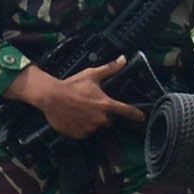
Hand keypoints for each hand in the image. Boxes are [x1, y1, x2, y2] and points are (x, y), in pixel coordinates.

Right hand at [12, 60, 141, 140]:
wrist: (50, 96)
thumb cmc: (72, 85)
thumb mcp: (91, 75)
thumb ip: (110, 69)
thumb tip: (124, 59)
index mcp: (106, 105)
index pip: (127, 111)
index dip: (136, 115)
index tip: (142, 118)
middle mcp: (100, 119)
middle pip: (108, 120)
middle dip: (103, 114)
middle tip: (91, 105)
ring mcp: (90, 128)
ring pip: (96, 127)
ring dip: (92, 121)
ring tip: (80, 111)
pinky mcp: (79, 135)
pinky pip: (84, 133)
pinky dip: (81, 127)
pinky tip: (74, 118)